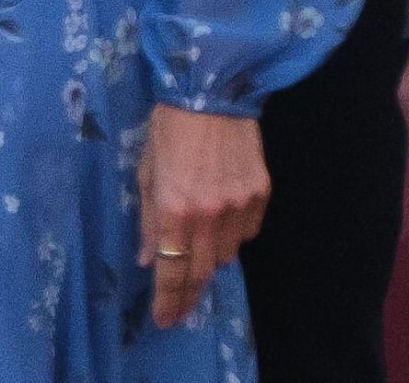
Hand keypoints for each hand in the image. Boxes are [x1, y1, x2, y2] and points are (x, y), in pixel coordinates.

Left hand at [137, 104, 269, 327]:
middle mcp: (208, 214)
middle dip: (188, 291)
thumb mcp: (146, 169)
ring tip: (198, 241)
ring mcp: (238, 205)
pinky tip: (222, 214)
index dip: (168, 301)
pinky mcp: (261, 193)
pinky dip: (233, 232)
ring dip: (210, 256)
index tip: (164, 320)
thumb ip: (148, 218)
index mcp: (174, 207)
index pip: (172, 270)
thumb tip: (147, 260)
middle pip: (201, 271)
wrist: (211, 88)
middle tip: (178, 303)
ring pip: (226, 254)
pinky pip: (247, 231)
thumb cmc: (169, 125)